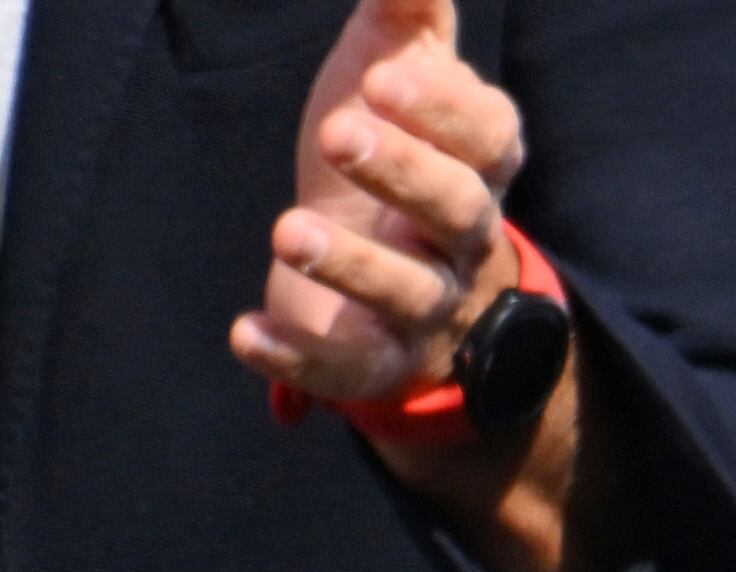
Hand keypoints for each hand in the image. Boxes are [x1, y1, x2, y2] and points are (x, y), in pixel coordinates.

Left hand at [234, 0, 527, 415]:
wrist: (381, 271)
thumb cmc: (391, 153)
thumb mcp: (397, 68)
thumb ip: (407, 12)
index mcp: (478, 163)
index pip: (489, 136)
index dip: (443, 111)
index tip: (381, 79)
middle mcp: (463, 240)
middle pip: (456, 210)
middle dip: (402, 172)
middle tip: (335, 134)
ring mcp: (425, 309)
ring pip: (407, 294)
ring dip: (351, 266)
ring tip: (288, 230)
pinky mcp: (376, 363)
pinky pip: (346, 371)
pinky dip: (297, 359)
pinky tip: (246, 332)